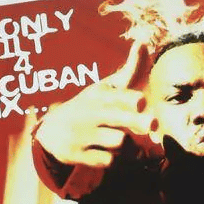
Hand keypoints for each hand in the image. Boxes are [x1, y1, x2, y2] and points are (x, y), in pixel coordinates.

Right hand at [34, 41, 158, 167]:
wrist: (50, 132)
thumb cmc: (89, 107)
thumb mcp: (105, 88)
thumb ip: (129, 71)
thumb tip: (144, 42)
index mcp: (99, 95)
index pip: (117, 96)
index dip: (130, 99)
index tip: (142, 103)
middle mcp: (90, 113)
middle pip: (120, 119)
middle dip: (138, 122)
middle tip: (153, 125)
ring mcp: (82, 134)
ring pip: (119, 142)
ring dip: (126, 146)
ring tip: (115, 139)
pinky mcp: (77, 154)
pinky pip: (107, 161)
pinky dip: (111, 159)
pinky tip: (101, 152)